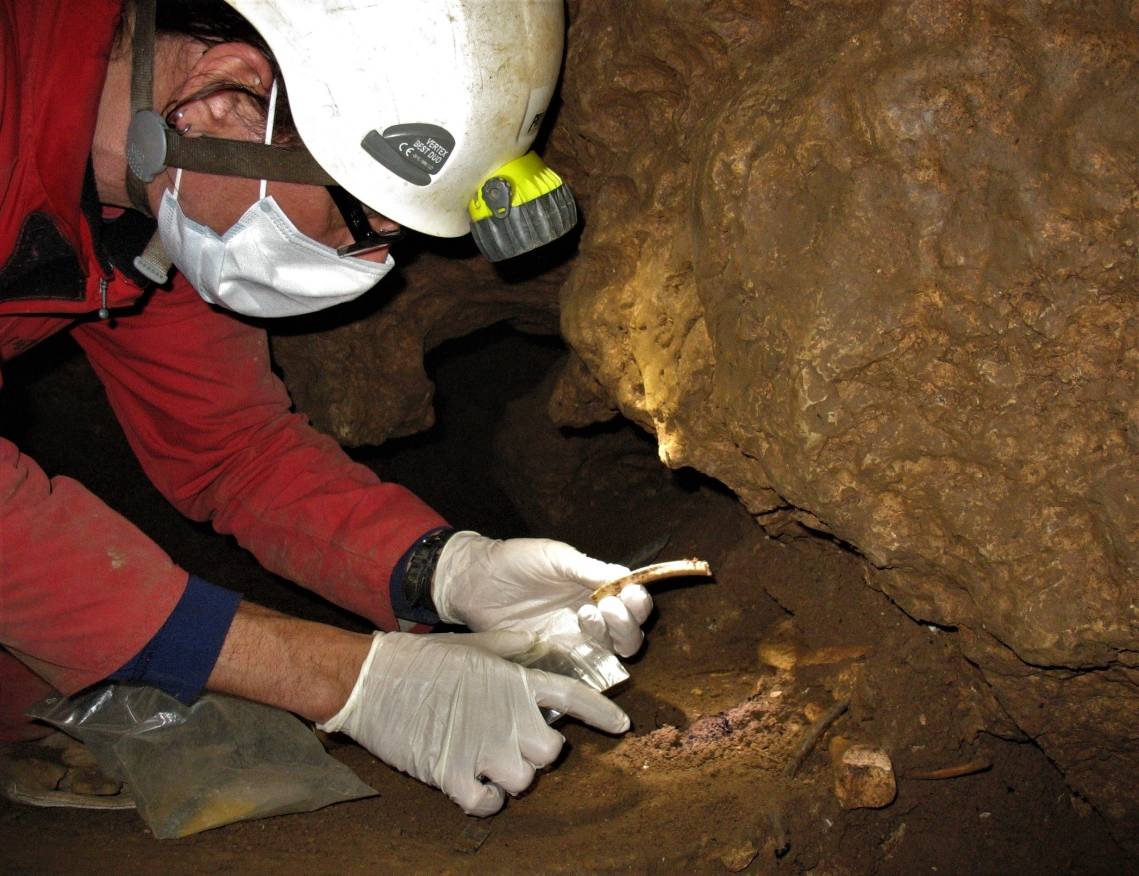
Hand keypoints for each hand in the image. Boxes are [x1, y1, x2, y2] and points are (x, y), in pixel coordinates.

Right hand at [317, 629, 629, 815]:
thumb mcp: (475, 644)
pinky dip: (485, 800)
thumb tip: (536, 644)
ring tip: (490, 762)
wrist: (374, 679)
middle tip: (515, 743)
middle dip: (538, 751)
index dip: (602, 714)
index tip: (622, 726)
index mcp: (515, 681)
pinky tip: (474, 785)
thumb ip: (512, 648)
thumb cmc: (424, 659)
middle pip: (552, 752)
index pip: (574, 697)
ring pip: (524, 781)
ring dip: (511, 777)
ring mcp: (482, 747)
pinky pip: (488, 803)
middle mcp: (508, 715)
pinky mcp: (453, 774)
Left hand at [432, 532, 652, 656]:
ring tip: (586, 615)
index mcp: (596, 588)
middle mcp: (592, 616)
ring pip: (613, 651)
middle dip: (628, 622)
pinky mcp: (554, 658)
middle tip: (607, 606)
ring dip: (611, 636)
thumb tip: (624, 576)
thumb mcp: (554, 557)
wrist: (475, 582)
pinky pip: (583, 669)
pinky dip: (590, 661)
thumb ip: (588, 569)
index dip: (638, 600)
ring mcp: (574, 639)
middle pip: (630, 632)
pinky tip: (576, 640)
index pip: (632, 600)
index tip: (628, 592)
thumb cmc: (515, 562)